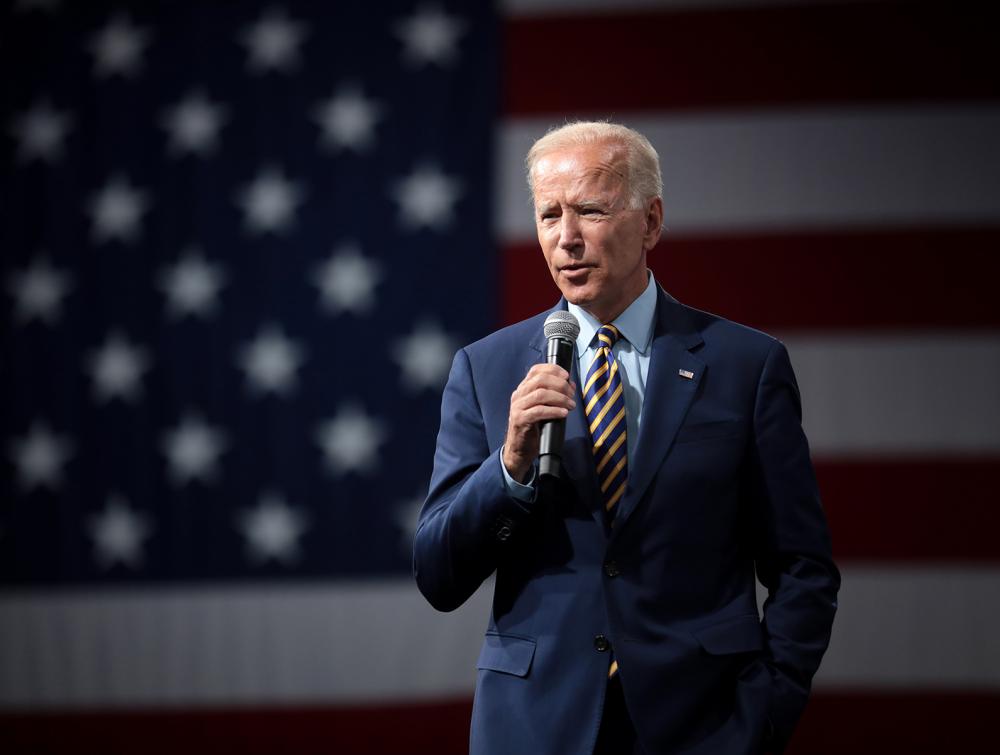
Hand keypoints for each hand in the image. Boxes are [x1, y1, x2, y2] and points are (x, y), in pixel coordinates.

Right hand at [502, 364, 575, 482]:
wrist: (520, 449)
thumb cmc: (533, 427)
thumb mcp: (543, 407)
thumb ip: (553, 395)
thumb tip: (570, 385)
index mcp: (523, 389)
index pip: (536, 370)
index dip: (553, 370)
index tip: (567, 376)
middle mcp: (518, 395)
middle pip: (540, 380)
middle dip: (560, 385)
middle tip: (572, 394)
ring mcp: (517, 407)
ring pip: (540, 394)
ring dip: (560, 398)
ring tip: (570, 405)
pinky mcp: (519, 420)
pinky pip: (538, 411)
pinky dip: (554, 411)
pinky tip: (563, 414)